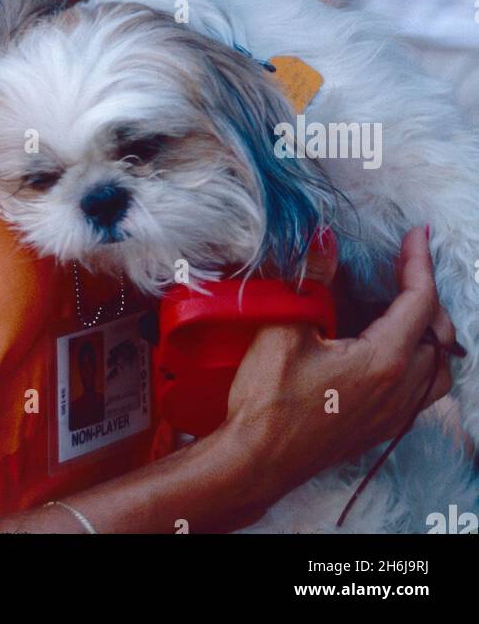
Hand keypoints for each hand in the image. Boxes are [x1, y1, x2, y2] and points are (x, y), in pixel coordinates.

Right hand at [225, 227, 455, 510]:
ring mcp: (393, 414)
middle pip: (439, 335)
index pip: (421, 301)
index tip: (416, 235)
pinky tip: (384, 348)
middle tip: (400, 267)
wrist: (256, 461)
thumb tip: (323, 240)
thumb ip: (311, 280)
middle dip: (425, 295)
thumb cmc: (269, 400)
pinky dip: (417, 361)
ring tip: (399, 308)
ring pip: (437, 368)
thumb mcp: (284, 329)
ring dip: (428, 333)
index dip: (419, 262)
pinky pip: (420, 391)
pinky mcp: (380, 428)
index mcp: (385, 361)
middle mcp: (401, 390)